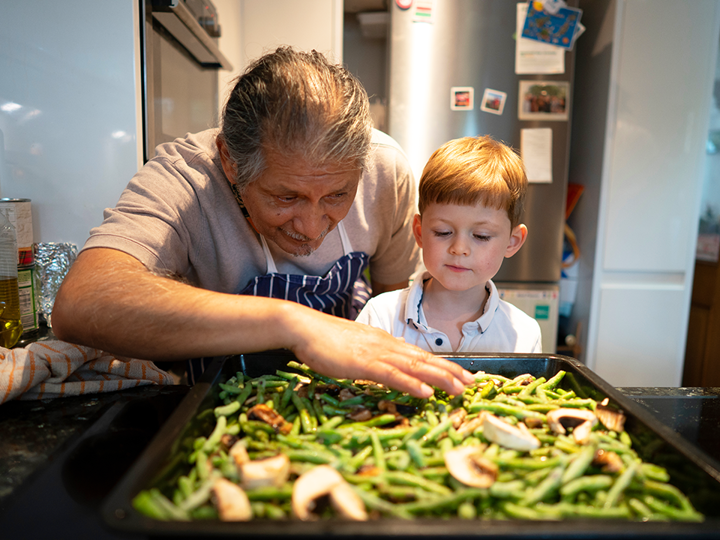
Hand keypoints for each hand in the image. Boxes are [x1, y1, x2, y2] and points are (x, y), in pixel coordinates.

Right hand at [287, 310, 473, 397]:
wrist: (304, 327)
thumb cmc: (325, 339)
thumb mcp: (356, 346)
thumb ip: (374, 354)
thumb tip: (391, 362)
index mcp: (385, 342)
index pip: (420, 355)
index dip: (444, 365)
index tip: (463, 375)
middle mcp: (386, 345)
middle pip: (425, 360)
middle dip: (450, 372)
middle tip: (472, 384)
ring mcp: (376, 353)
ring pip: (415, 367)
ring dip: (440, 378)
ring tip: (459, 389)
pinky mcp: (363, 363)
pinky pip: (392, 375)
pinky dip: (411, 384)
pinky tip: (426, 392)